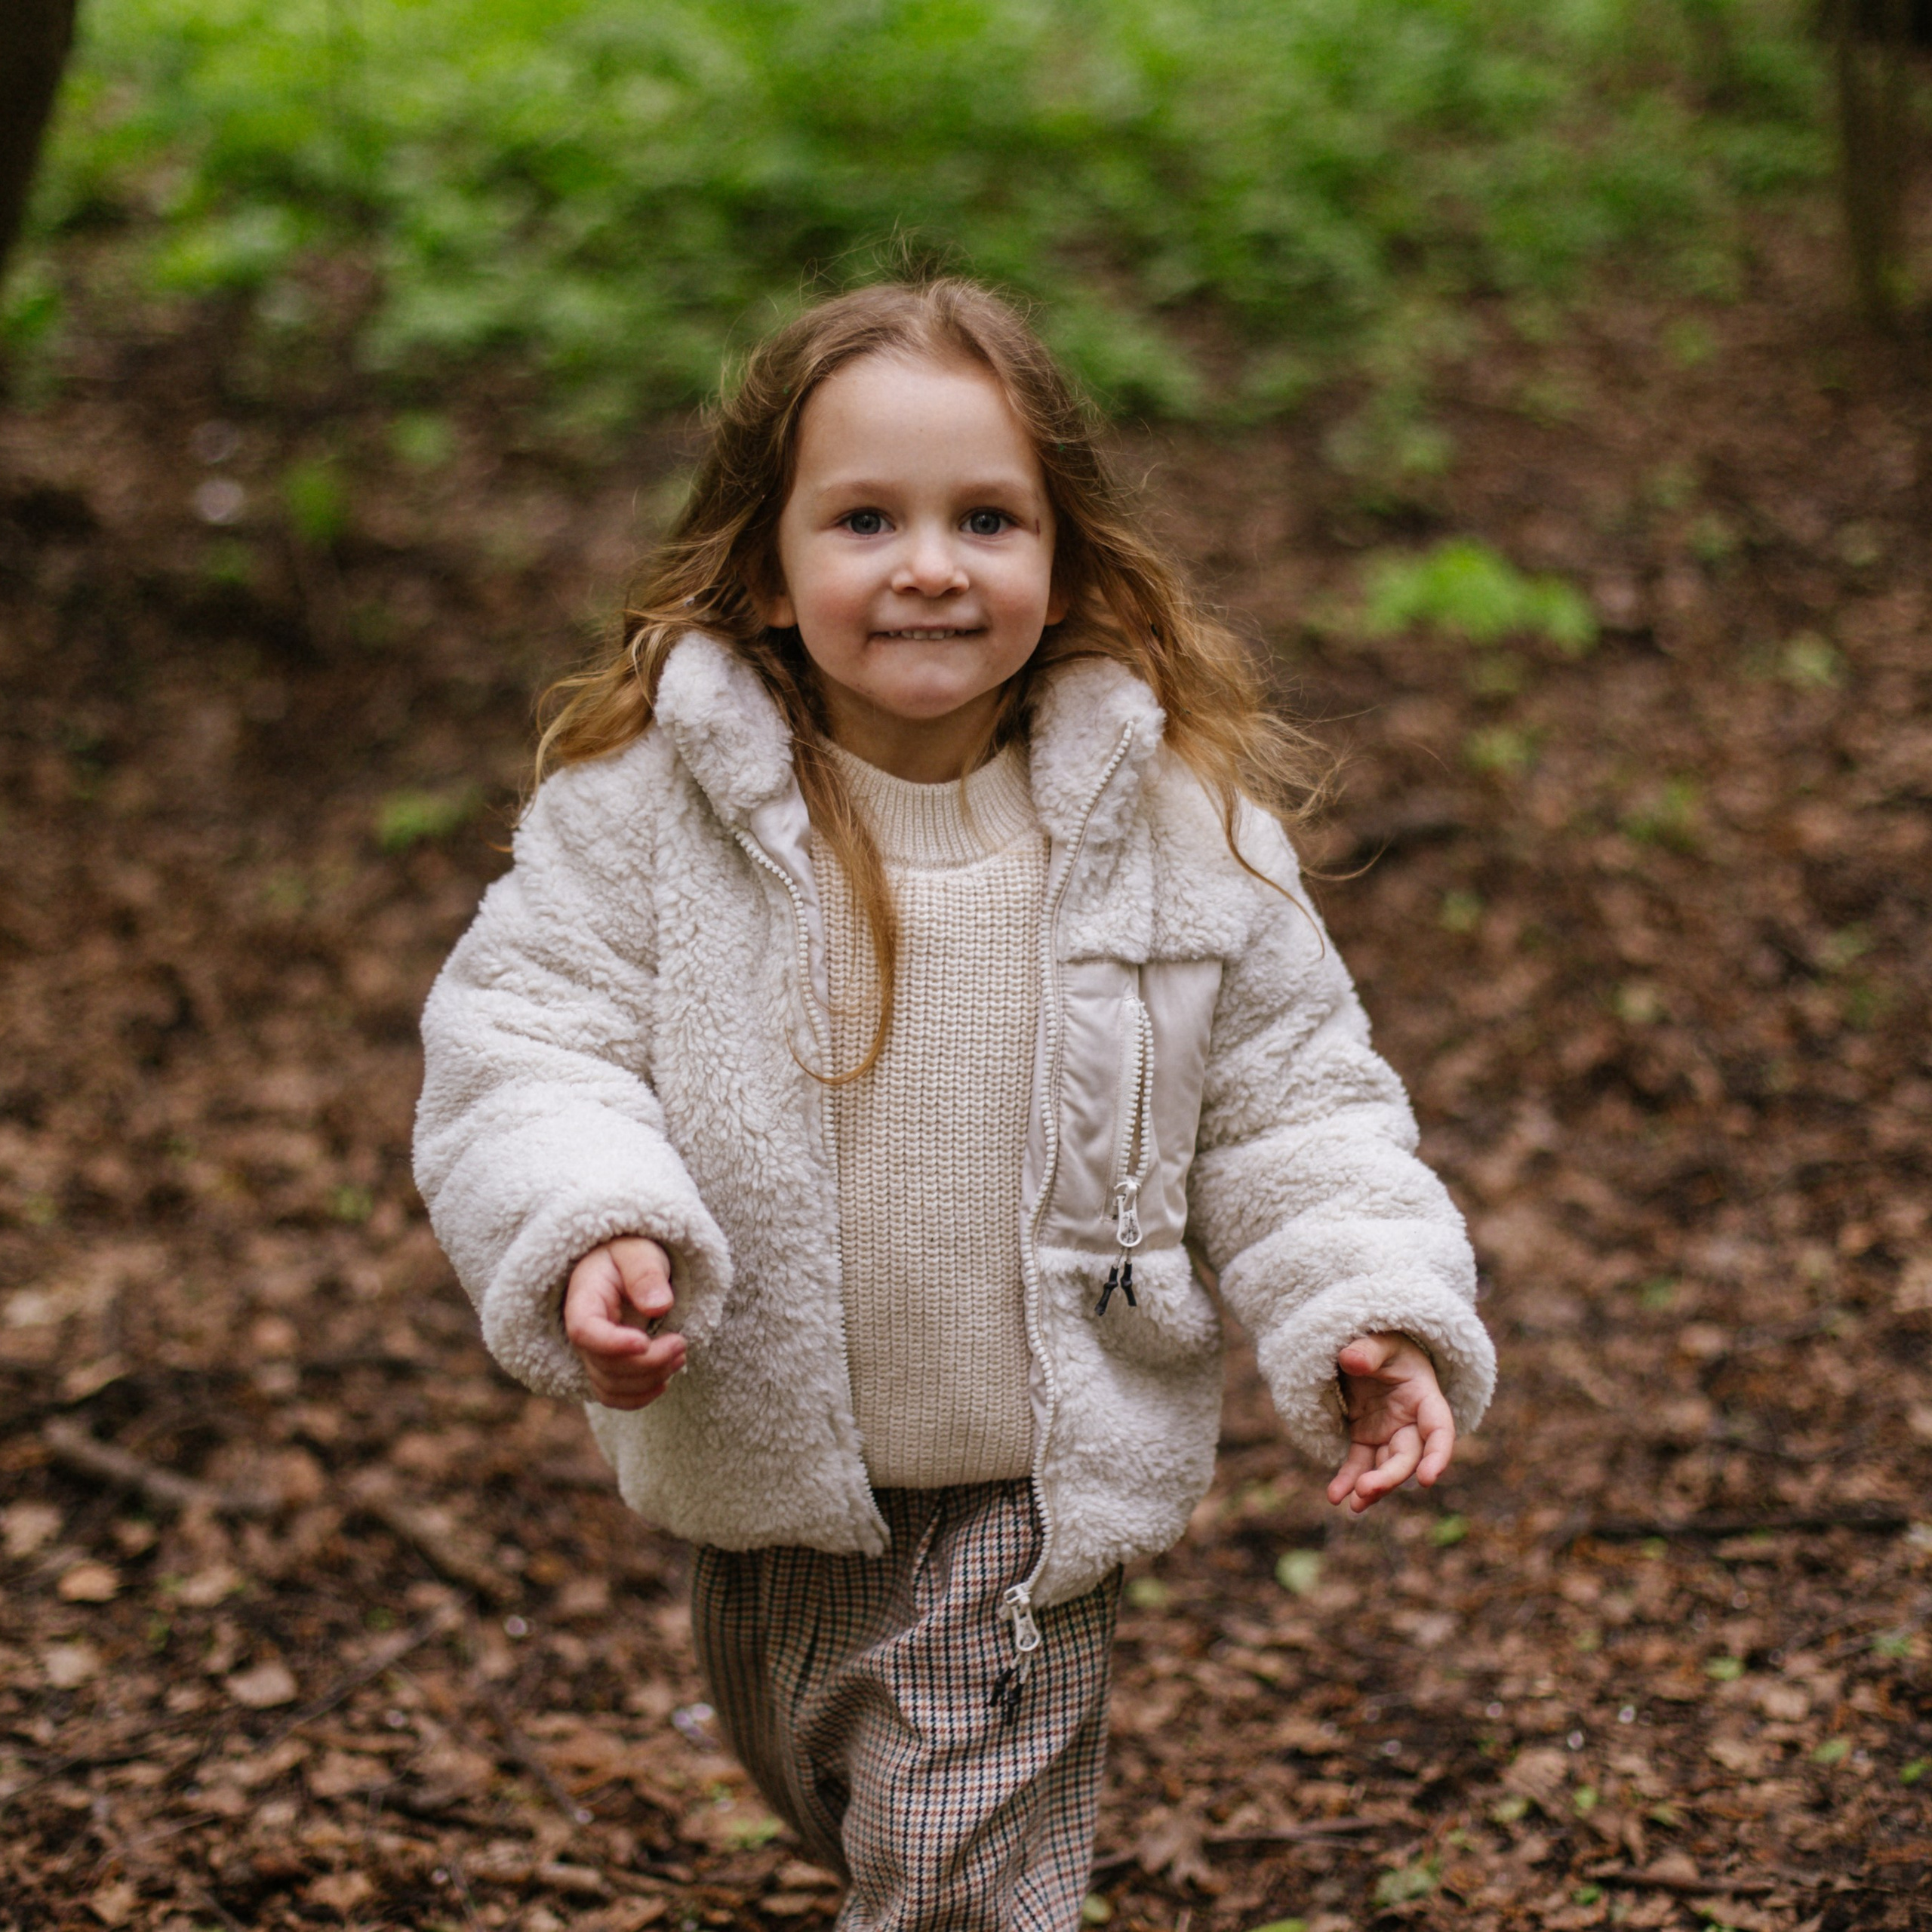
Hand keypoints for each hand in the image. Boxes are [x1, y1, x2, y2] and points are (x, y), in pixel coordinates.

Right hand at [563, 1237, 686, 1408]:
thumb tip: (658, 1307)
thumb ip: (645, 1273)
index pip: (585, 1332)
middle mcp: (582, 1333)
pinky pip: (613, 1396)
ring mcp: (591, 1353)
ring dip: (650, 1378)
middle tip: (682, 1342)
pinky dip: (639, 1396)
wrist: (625, 1264)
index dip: (613, 1344)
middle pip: (604, 1365)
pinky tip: (664, 1381)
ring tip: (680, 1354)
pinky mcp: (605, 1367)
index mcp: (583, 1299)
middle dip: (648, 1362)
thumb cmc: (630, 1253)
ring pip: (611, 1385)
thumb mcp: (639, 1251)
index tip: (645, 1341)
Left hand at [1326, 1331, 1454, 1514]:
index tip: (1429, 1479)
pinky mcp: (1366, 1438)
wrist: (1374, 1351)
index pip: (1439, 1431)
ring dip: (1371, 1487)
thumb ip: (1368, 1350)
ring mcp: (1388, 1434)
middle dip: (1390, 1477)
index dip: (1438, 1456)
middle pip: (1408, 1458)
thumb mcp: (1381, 1341)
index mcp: (1425, 1399)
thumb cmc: (1387, 1344)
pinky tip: (1335, 1497)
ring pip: (1385, 1468)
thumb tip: (1350, 1360)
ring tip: (1353, 1505)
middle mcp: (1411, 1424)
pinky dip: (1348, 1480)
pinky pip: (1359, 1464)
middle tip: (1366, 1490)